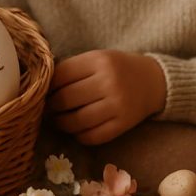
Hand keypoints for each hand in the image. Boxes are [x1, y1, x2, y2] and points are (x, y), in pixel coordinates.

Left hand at [48, 49, 165, 145]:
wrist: (153, 81)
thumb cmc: (117, 68)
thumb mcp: (96, 58)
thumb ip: (72, 69)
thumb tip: (42, 88)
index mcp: (99, 61)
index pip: (61, 75)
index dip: (47, 86)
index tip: (43, 92)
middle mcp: (108, 82)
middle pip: (66, 99)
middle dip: (51, 106)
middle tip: (47, 109)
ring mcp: (118, 105)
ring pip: (77, 121)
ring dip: (62, 123)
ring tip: (58, 120)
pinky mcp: (124, 124)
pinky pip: (93, 136)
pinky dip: (79, 136)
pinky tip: (76, 130)